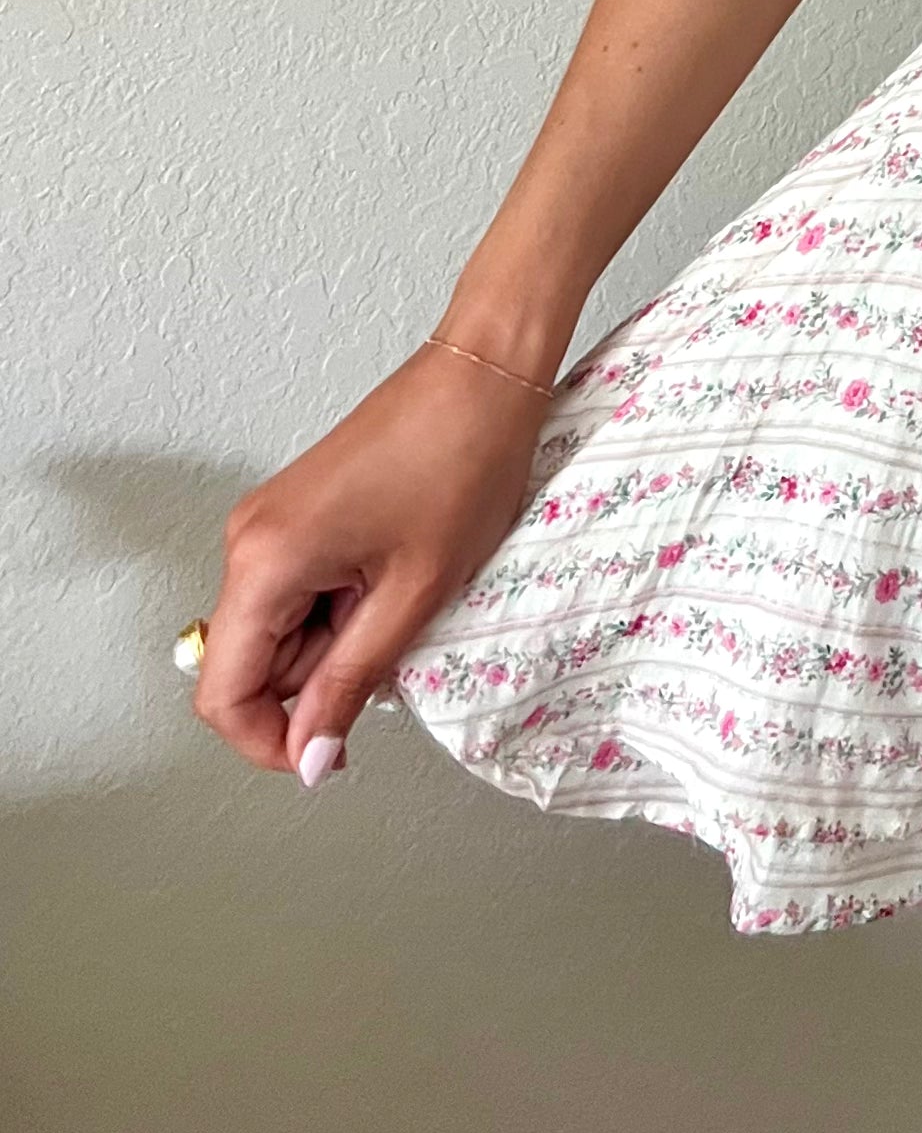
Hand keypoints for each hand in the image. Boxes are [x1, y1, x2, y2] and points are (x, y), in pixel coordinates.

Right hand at [193, 345, 550, 784]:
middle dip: (319, 678)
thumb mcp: (414, 593)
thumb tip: (308, 758)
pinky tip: (393, 574)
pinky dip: (343, 605)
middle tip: (393, 639)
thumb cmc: (463, 463)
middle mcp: (248, 540)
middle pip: (252, 664)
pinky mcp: (295, 514)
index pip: (223, 695)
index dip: (273, 742)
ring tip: (402, 591)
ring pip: (280, 630)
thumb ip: (350, 683)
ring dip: (338, 639)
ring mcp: (269, 524)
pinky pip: (300, 592)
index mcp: (264, 561)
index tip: (331, 755)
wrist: (486, 375)